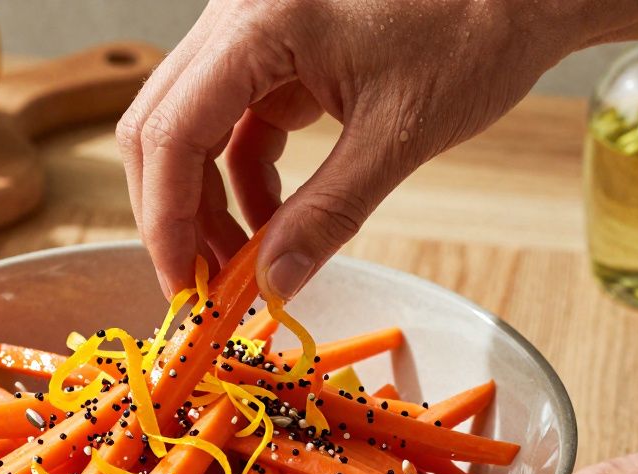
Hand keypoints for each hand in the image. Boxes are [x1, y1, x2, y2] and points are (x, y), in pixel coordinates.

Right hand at [117, 0, 582, 297]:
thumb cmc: (476, 30)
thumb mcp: (398, 134)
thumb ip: (328, 214)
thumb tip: (273, 283)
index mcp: (259, 23)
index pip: (172, 132)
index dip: (166, 218)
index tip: (183, 283)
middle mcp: (238, 17)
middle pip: (161, 128)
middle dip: (176, 214)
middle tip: (202, 283)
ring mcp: (252, 31)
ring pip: (190, 128)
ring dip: (207, 201)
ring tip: (242, 263)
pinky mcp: (275, 50)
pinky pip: (234, 122)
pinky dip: (243, 179)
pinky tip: (273, 222)